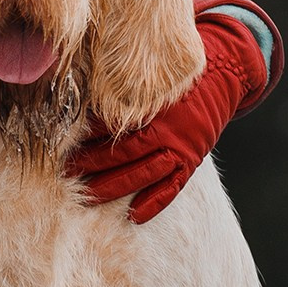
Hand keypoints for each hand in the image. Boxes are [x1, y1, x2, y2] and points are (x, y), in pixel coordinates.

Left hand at [66, 14, 263, 223]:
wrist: (223, 72)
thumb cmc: (177, 71)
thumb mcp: (151, 71)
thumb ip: (124, 83)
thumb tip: (86, 89)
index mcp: (151, 102)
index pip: (113, 122)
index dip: (88, 133)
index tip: (63, 140)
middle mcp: (165, 128)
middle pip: (123, 152)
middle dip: (92, 163)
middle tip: (66, 172)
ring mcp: (180, 146)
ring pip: (143, 172)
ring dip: (114, 186)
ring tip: (87, 196)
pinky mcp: (191, 159)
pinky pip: (172, 187)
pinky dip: (154, 202)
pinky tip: (134, 216)